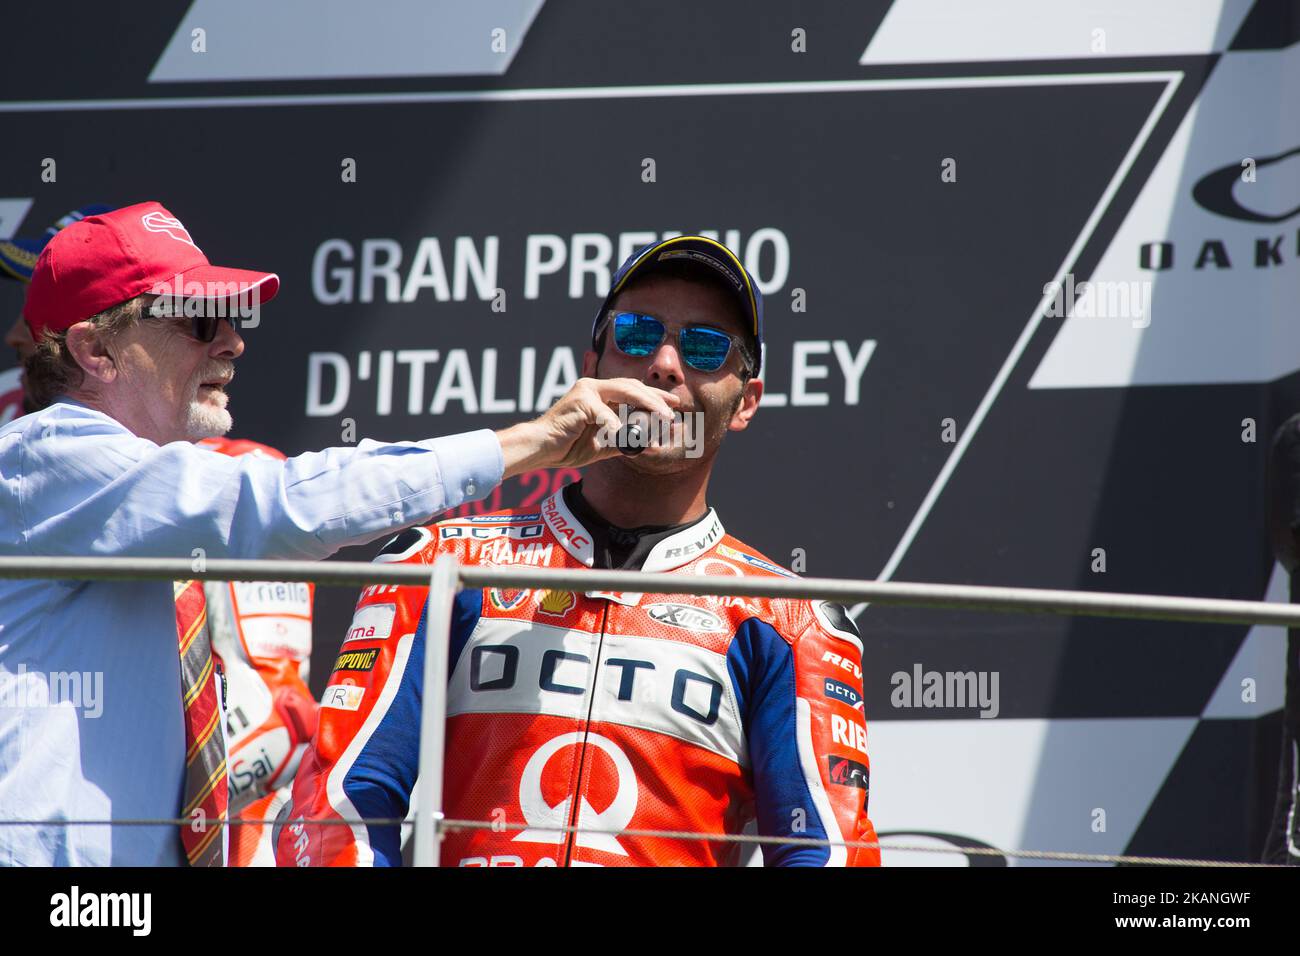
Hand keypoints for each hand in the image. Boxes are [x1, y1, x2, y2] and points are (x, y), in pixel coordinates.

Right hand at [496, 377, 678, 477]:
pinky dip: (617, 426)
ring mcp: (586, 391)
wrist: (541, 449)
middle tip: (673, 412)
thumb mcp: (604, 444)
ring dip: (646, 406)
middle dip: (656, 399)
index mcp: (599, 394)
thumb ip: (626, 441)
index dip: (654, 396)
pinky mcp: (579, 401)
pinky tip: (625, 436)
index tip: (673, 405)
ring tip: (662, 419)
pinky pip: (605, 414)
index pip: (632, 389)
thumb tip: (653, 444)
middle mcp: (593, 387)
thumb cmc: (567, 446)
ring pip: (624, 392)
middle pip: (632, 386)